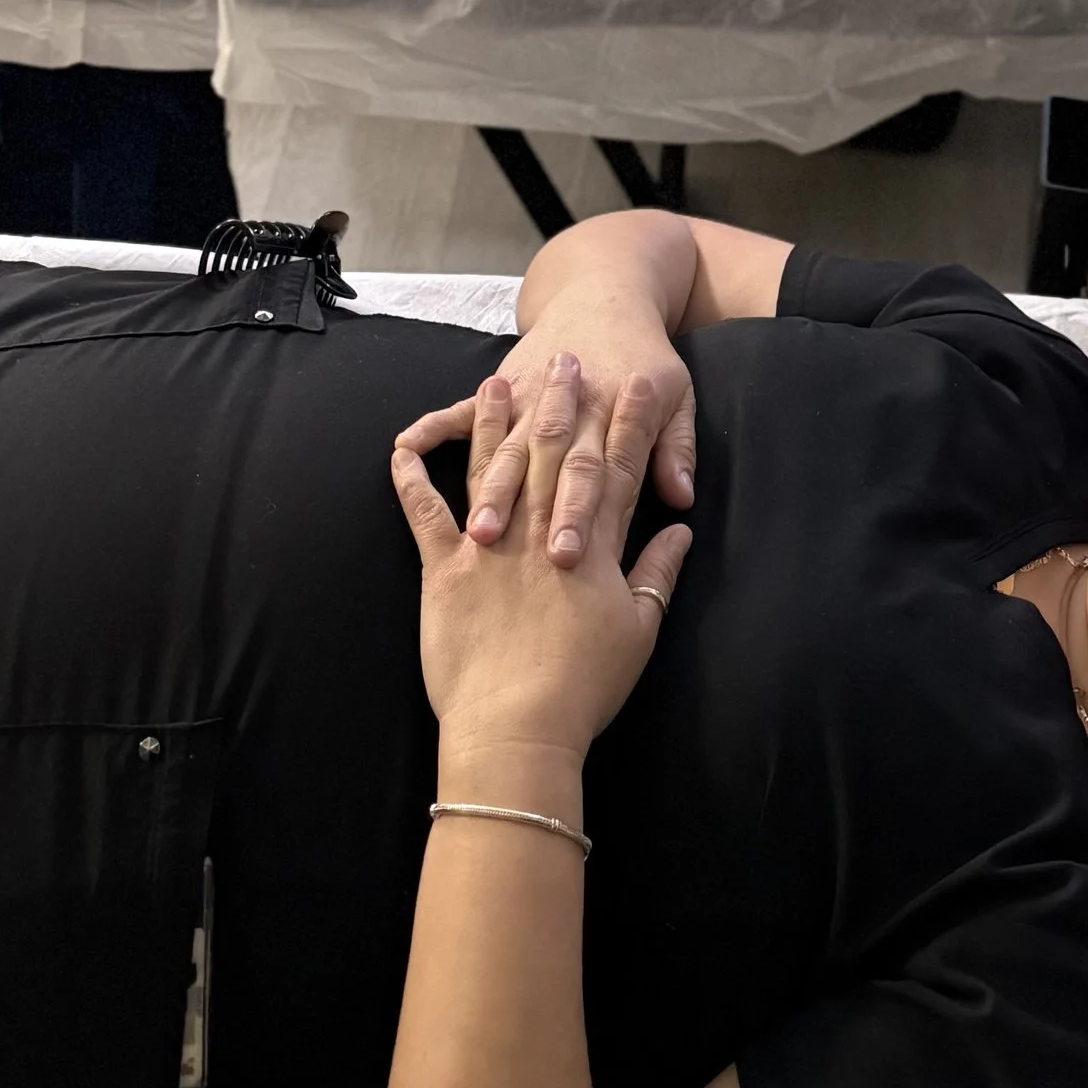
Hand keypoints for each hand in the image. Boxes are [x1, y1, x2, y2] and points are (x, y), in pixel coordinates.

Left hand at [391, 356, 692, 760]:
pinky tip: (405, 445)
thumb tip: (683, 528)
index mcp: (593, 544)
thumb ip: (659, 572)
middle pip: (557, 452)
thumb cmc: (584, 686)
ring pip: (494, 466)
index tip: (636, 380)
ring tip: (498, 379)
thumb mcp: (639, 630)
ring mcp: (490, 544)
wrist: (515, 730)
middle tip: (568, 357)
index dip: (629, 421)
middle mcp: (541, 529)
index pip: (617, 468)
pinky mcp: (443, 568)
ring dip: (495, 420)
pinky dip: (412, 477)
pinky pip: (422, 512)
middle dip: (564, 401)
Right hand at [395, 259, 699, 564]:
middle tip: (521, 557)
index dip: (583, 514)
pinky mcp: (503, 388)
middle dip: (535, 513)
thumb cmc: (646, 358)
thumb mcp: (678, 396)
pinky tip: (406, 448)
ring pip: (507, 452)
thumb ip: (676, 448)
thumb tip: (684, 499)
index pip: (599, 475)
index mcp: (613, 417)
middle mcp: (569, 412)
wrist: (607, 294)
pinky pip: (462, 411)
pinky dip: (434, 427)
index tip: (569, 556)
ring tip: (476, 530)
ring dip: (492, 490)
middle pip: (550, 470)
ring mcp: (530, 400)